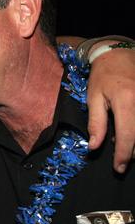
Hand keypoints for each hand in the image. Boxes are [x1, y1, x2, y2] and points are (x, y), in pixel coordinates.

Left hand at [86, 47, 134, 172]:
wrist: (119, 55)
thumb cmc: (102, 77)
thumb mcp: (93, 98)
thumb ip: (96, 123)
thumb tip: (94, 146)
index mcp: (127, 102)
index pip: (128, 135)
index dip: (124, 154)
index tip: (119, 167)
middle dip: (132, 152)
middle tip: (120, 161)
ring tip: (123, 145)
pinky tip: (128, 131)